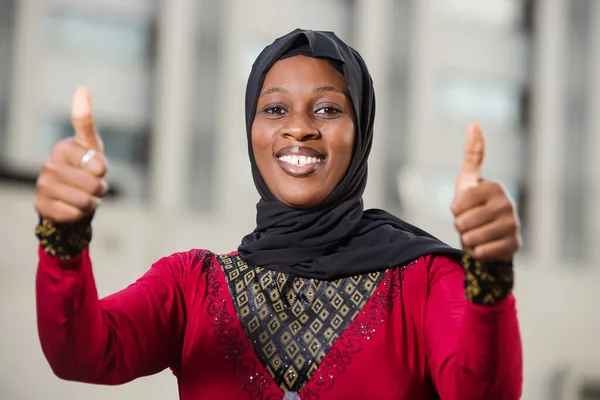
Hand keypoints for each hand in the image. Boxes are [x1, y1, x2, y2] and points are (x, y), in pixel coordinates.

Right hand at [34, 86, 108, 222]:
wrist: (67, 196)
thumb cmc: (84, 167)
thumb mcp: (91, 145)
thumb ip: (86, 122)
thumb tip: (82, 87)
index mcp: (62, 148)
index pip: (99, 165)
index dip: (103, 170)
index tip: (96, 167)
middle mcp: (49, 165)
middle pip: (94, 185)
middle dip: (100, 189)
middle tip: (93, 186)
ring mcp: (43, 186)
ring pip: (85, 201)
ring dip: (92, 202)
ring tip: (84, 196)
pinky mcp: (41, 206)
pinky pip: (74, 215)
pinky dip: (80, 215)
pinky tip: (72, 207)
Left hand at [451, 123, 519, 261]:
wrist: (492, 235)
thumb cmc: (476, 205)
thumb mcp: (469, 181)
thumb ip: (472, 155)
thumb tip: (474, 123)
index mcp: (493, 187)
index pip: (457, 205)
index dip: (454, 210)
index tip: (462, 208)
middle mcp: (506, 204)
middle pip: (462, 223)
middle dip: (460, 226)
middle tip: (470, 223)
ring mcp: (512, 225)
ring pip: (471, 238)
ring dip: (467, 239)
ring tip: (476, 234)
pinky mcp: (513, 245)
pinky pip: (481, 253)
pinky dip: (477, 252)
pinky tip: (484, 246)